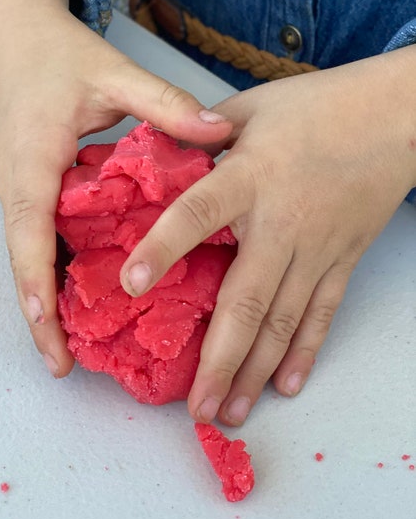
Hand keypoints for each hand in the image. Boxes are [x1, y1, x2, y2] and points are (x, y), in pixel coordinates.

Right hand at [0, 0, 231, 376]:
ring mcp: (16, 186)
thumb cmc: (56, 49)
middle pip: (23, 261)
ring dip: (46, 297)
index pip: (30, 236)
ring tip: (73, 343)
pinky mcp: (26, 183)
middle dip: (39, 313)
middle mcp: (15, 183)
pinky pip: (36, 234)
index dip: (38, 290)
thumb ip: (167, 105)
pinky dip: (54, 267)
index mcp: (31, 162)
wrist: (11, 25)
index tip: (51, 336)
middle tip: (66, 363)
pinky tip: (83, 288)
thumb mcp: (113, 73)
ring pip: (29, 252)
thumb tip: (222, 134)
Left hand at [120, 46, 415, 424]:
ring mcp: (318, 248)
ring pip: (284, 321)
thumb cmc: (318, 107)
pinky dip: (305, 352)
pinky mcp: (344, 260)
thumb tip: (156, 158)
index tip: (130, 284)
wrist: (397, 116)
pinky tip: (287, 386)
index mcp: (249, 177)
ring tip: (231, 411)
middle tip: (196, 407)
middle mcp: (283, 222)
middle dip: (219, 359)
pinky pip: (322, 314)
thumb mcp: (250, 109)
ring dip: (256, 371)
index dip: (163, 248)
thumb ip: (200, 138)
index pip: (197, 214)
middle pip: (247, 299)